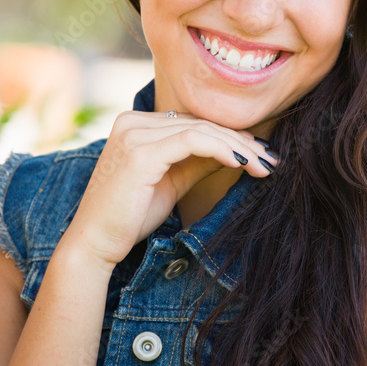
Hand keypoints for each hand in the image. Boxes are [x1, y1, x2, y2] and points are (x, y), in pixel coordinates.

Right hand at [60, 110, 278, 269]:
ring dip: (239, 147)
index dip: (232, 137)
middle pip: (201, 124)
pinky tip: (242, 163)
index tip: (261, 154)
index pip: (195, 123)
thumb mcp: (173, 181)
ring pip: (202, 129)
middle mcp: (132, 121)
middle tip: (272, 161)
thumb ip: (200, 161)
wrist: (94, 245)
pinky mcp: (140, 151)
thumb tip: (238, 150)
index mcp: (136, 123)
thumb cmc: (130, 217)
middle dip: (242, 142)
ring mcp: (133, 132)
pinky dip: (222, 150)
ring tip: (265, 166)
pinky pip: (193, 141)